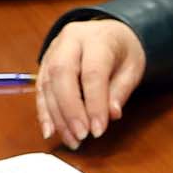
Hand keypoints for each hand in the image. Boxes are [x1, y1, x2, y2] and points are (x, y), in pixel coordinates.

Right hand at [37, 18, 147, 147]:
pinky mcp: (45, 63)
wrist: (109, 32)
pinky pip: (41, 89)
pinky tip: (51, 131)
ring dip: (57, 116)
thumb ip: (121, 91)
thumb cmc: (122, 51)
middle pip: (62, 75)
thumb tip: (111, 114)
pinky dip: (45, 112)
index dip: (94, 104)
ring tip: (71, 140)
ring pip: (48, 83)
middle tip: (81, 135)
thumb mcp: (132, 68)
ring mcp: (53, 50)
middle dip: (70, 110)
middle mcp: (70, 40)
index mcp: (97, 38)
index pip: (92, 72)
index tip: (98, 130)